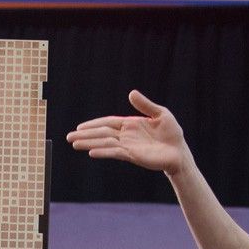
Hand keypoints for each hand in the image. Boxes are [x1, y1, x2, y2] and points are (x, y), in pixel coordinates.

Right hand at [66, 90, 191, 176]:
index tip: (79, 127)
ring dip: (89, 143)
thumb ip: (145, 105)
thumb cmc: (172, 133)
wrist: (179, 152)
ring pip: (105, 143)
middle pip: (102, 133)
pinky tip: (92, 152)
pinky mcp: (133, 156)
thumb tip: (131, 93)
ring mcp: (128, 146)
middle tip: (68, 138)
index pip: (107, 123)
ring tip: (74, 144)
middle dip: (85, 135)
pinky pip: (115, 153)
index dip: (93, 124)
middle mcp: (126, 136)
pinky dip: (103, 152)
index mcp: (130, 125)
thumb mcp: (160, 113)